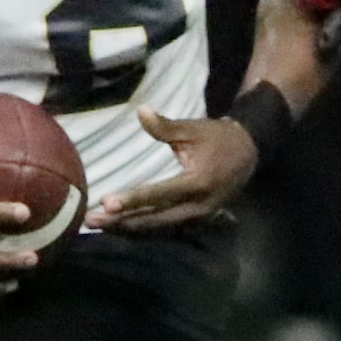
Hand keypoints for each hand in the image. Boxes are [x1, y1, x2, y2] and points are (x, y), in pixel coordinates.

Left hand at [87, 108, 256, 233]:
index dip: (132, 199)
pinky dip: (141, 229)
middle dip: (121, 222)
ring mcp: (197, 219)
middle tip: (90, 221)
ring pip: (157, 229)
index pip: (159, 194)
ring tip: (97, 226)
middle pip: (154, 220)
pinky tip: (118, 228)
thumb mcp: (194, 129)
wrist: (249, 156)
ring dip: (127, 229)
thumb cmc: (218, 139)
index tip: (105, 203)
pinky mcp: (194, 223)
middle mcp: (197, 207)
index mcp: (197, 183)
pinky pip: (164, 230)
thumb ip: (165, 126)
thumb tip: (140, 111)